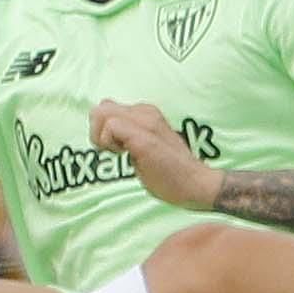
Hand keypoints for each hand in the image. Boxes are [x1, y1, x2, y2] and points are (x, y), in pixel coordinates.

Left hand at [91, 101, 222, 210]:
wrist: (196, 184)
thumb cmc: (172, 174)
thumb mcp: (144, 149)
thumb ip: (128, 138)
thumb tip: (107, 134)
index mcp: (146, 114)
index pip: (108, 109)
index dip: (102, 130)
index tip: (117, 149)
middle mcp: (146, 112)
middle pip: (101, 108)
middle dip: (96, 132)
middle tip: (114, 152)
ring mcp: (145, 122)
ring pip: (102, 113)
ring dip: (102, 138)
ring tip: (121, 153)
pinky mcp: (144, 137)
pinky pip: (111, 127)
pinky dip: (109, 143)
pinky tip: (125, 156)